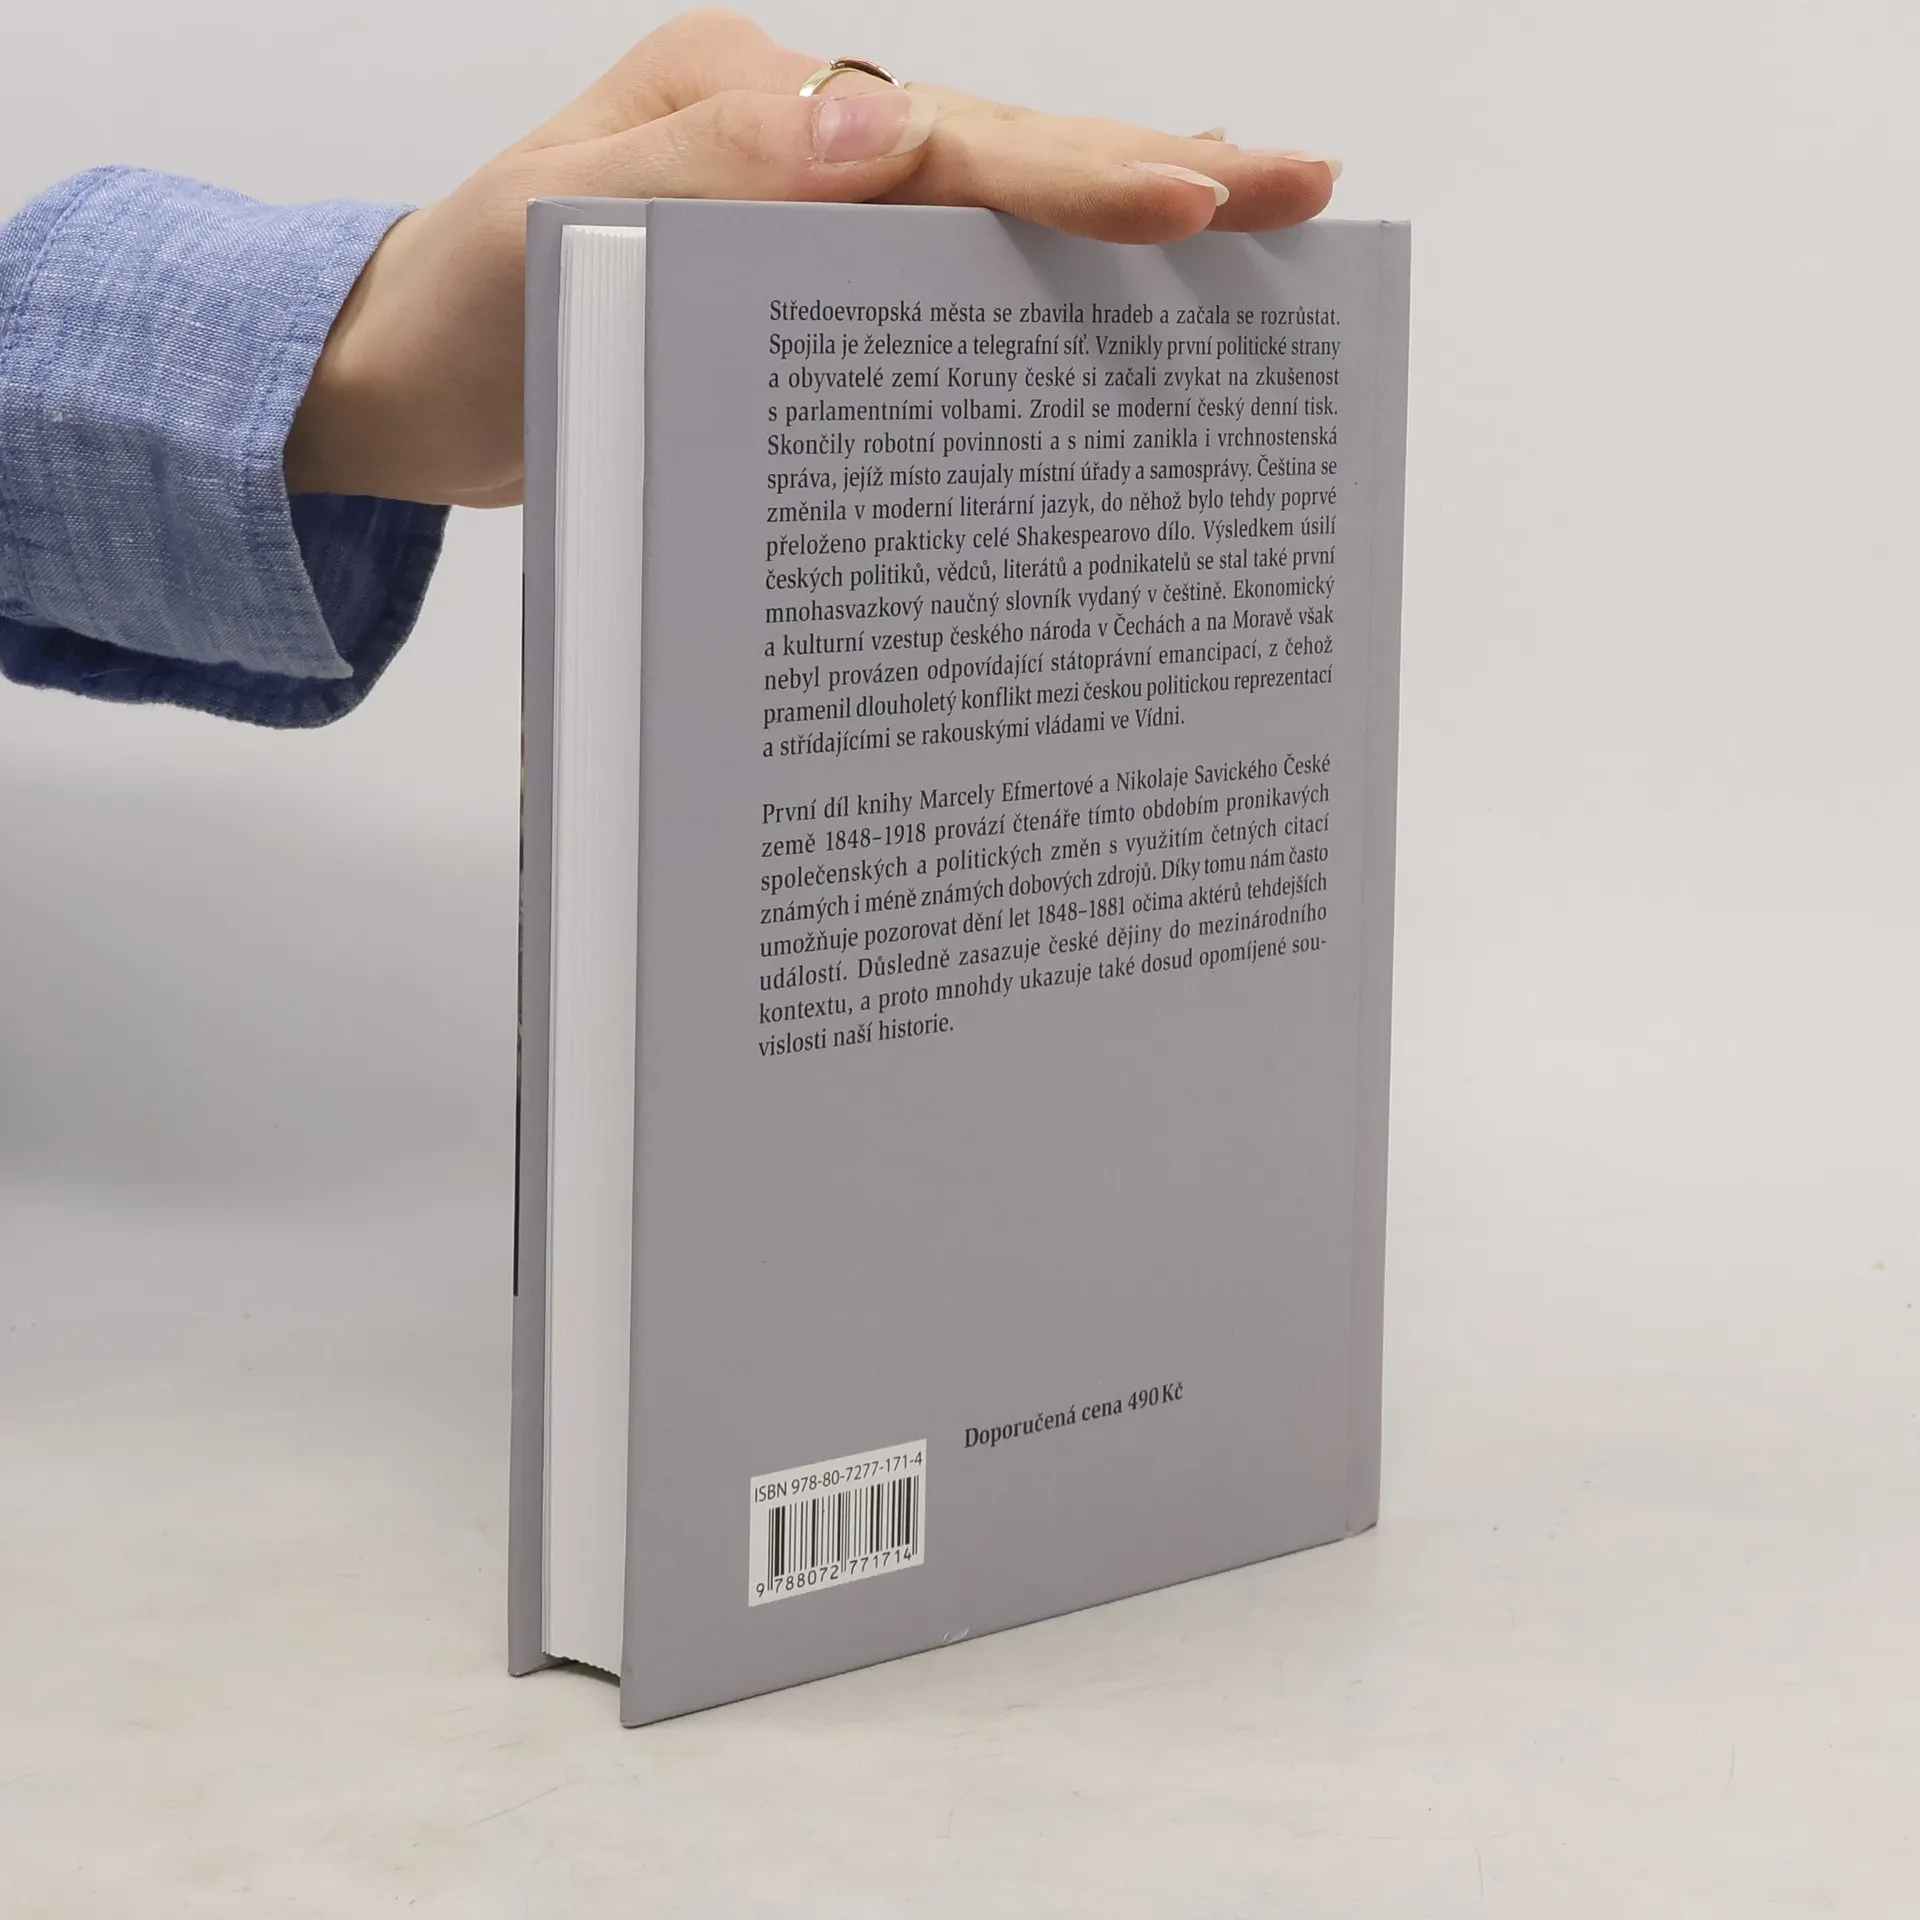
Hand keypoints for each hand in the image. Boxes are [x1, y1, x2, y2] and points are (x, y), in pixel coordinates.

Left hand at [284, 9, 1339, 506]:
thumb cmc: (468, 318)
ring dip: (1124, 215)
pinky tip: (1119, 291)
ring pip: (996, 210)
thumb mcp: (554, 231)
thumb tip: (877, 130)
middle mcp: (798, 143)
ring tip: (1259, 218)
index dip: (1072, 174)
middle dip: (1153, 170)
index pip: (940, 135)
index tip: (1197, 199)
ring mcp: (812, 215)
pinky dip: (1041, 278)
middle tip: (1302, 187)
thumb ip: (708, 171)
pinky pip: (946, 278)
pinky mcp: (811, 293)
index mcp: (749, 104)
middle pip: (1004, 151)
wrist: (413, 389)